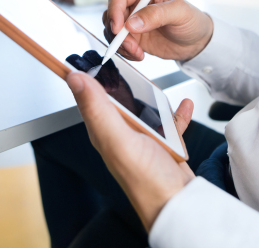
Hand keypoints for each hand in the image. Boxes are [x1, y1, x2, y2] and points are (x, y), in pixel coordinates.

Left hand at [66, 71, 195, 230]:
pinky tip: (183, 105)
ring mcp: (142, 138)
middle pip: (116, 99)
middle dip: (120, 81)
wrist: (178, 205)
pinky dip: (176, 113)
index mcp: (103, 130)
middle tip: (124, 62)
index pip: (87, 97)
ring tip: (156, 85)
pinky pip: (168, 122)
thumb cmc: (146, 180)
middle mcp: (119, 133)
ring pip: (143, 107)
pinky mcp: (162, 144)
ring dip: (151, 96)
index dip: (85, 75)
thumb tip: (75, 79)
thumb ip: (97, 108)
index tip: (86, 54)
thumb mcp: (117, 139)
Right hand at [103, 0, 212, 61]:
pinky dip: (124, 52)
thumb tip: (132, 23)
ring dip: (121, 45)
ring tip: (138, 52)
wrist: (196, 42)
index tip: (119, 29)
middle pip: (111, 15)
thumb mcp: (179, 13)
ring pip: (111, 31)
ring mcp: (131, 20)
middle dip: (117, 33)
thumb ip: (156, 14)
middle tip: (131, 46)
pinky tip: (140, 55)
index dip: (114, 12)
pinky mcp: (131, 36)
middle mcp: (134, 3)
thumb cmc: (192, 21)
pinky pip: (118, 44)